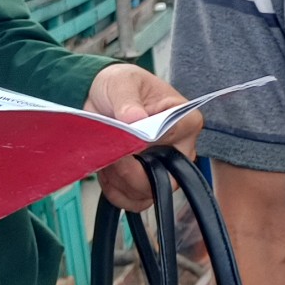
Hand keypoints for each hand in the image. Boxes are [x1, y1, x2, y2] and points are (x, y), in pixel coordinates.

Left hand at [84, 64, 197, 211]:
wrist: (100, 100)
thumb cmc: (120, 85)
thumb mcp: (122, 83)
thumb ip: (128, 101)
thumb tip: (135, 119)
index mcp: (185, 119)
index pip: (181, 135)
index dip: (154, 140)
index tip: (131, 138)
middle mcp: (180, 148)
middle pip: (167, 176)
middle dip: (133, 171)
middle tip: (112, 157)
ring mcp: (163, 169)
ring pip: (148, 193)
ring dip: (120, 182)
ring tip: (106, 159)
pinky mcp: (145, 182)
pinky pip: (134, 201)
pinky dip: (116, 192)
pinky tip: (106, 172)